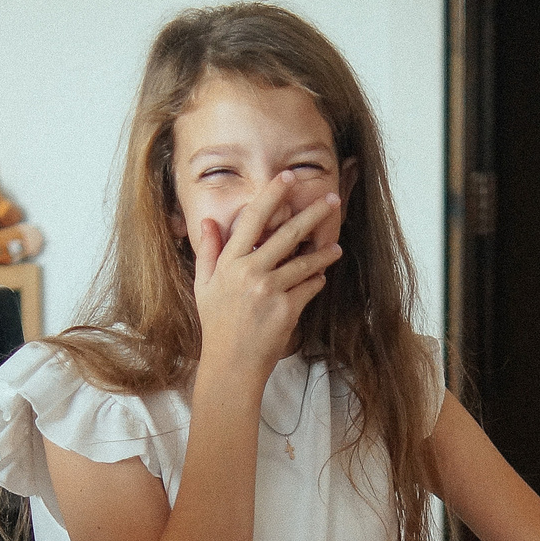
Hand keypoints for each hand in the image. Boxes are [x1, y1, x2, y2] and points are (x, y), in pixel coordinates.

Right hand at [191, 174, 343, 383]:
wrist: (231, 364)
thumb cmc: (217, 325)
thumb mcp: (204, 286)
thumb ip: (208, 252)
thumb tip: (208, 221)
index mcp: (229, 263)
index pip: (253, 219)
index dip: (272, 194)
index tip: (288, 177)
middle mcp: (250, 272)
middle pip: (287, 233)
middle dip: (313, 214)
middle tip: (332, 200)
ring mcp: (270, 291)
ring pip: (305, 261)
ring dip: (323, 253)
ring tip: (335, 247)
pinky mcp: (287, 309)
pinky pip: (309, 287)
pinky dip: (316, 281)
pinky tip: (320, 278)